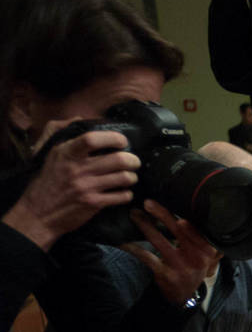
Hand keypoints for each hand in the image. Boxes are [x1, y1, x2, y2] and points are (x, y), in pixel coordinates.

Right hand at [1, 129, 139, 248]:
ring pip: (124, 178)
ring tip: (129, 177)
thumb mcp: (47, 152)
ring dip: (132, 177)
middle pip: (118, 159)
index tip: (122, 141)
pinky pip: (122, 196)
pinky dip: (127, 193)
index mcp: (65, 153)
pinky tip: (123, 192)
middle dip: (133, 160)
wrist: (38, 213)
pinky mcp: (93, 204)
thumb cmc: (46, 180)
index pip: (92, 139)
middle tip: (133, 161)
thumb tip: (80, 119)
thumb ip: (59, 130)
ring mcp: (86, 187)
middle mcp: (76, 169)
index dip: (113, 138)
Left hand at [125, 201, 218, 305]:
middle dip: (162, 213)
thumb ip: (201, 236)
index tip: (170, 197)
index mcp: (208, 249)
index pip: (195, 226)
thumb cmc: (192, 267)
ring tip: (134, 214)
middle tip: (148, 202)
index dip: (182, 212)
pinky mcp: (166, 274)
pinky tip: (123, 242)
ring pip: (160, 241)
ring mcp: (181, 266)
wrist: (184, 295)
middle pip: (178, 230)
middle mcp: (197, 257)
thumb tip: (190, 211)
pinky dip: (133, 248)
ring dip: (145, 226)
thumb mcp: (204, 254)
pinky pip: (146, 257)